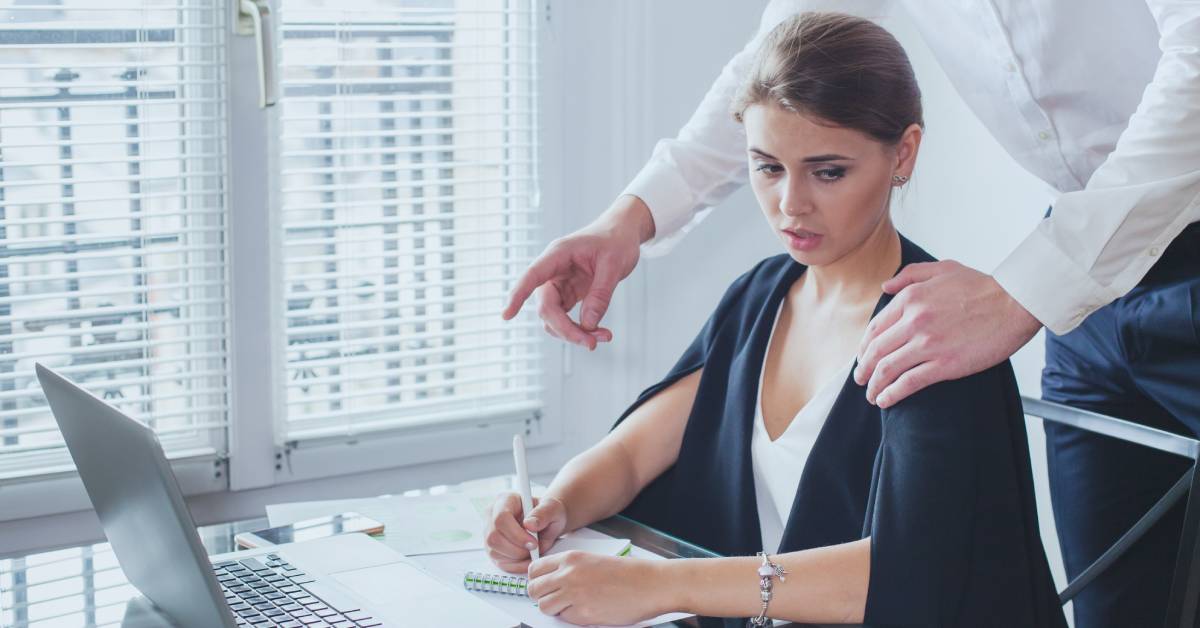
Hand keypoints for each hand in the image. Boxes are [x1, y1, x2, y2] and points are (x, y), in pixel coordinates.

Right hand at [484, 493, 567, 573]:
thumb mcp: (553, 509)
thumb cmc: (549, 513)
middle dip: (517, 549)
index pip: (501, 518)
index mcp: (505, 500)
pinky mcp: (492, 549)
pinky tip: (528, 558)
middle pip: (493, 538)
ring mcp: (489, 533)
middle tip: (535, 549)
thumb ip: (543, 514)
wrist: (548, 522)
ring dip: (517, 558)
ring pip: (494, 552)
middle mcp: (492, 516)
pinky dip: (516, 565)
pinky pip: (499, 562)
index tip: (534, 543)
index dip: (516, 535)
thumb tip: (529, 524)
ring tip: (533, 552)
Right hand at [501, 195, 654, 349]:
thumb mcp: (614, 265)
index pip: (532, 276)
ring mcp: (559, 285)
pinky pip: (566, 318)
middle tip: (591, 343)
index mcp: (558, 255)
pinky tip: (600, 332)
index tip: (506, 315)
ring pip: (555, 318)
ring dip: (574, 333)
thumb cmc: (616, 241)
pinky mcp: (568, 295)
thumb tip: (588, 325)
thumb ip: (600, 294)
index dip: (518, 295)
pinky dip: (581, 329)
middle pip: (547, 307)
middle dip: (566, 329)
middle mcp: (553, 272)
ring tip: (604, 336)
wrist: (622, 233)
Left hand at [528, 552, 669, 625]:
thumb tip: (551, 582)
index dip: (536, 580)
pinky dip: (572, 618)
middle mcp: (568, 575)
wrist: (649, 584)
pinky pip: (564, 619)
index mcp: (571, 558)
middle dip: (541, 596)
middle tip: (553, 599)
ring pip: (544, 606)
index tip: (542, 585)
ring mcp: (574, 595)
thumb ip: (569, 569)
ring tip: (571, 606)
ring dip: (554, 609)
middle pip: (534, 589)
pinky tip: (587, 611)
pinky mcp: (583, 614)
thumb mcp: (592, 561)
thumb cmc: (627, 574)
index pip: (535, 569)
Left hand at [853, 260, 1041, 407]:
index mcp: (910, 299)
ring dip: (874, 386)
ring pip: (887, 369)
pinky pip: (908, 383)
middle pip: (875, 351)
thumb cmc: (983, 287)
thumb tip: (885, 287)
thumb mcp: (943, 268)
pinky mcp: (944, 364)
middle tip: (861, 380)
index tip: (863, 357)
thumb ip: (910, 275)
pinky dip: (892, 394)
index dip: (864, 347)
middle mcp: (914, 321)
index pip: (875, 328)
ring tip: (872, 396)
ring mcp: (928, 344)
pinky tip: (886, 400)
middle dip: (863, 369)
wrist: (1016, 303)